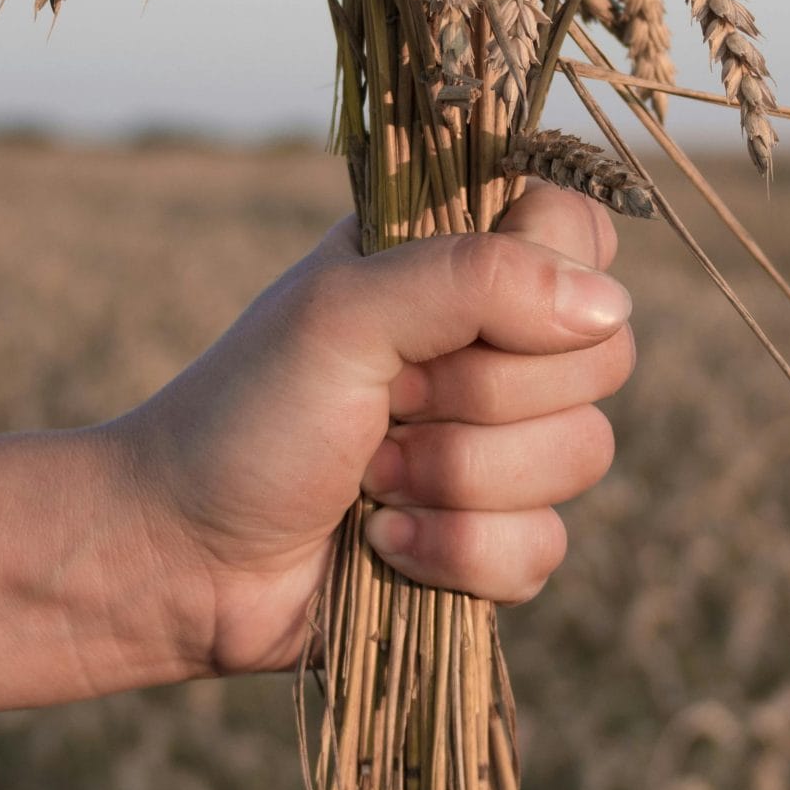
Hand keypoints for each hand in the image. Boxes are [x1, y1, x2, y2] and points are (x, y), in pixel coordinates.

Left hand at [104, 182, 635, 680]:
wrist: (181, 556)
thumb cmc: (245, 414)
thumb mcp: (344, 314)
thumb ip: (475, 279)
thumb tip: (607, 306)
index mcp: (454, 266)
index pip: (578, 234)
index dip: (548, 278)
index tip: (461, 311)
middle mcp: (490, 349)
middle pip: (603, 355)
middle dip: (483, 396)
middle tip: (388, 402)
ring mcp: (499, 449)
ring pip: (582, 456)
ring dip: (460, 479)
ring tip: (373, 477)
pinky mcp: (492, 542)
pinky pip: (544, 549)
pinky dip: (456, 552)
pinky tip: (384, 545)